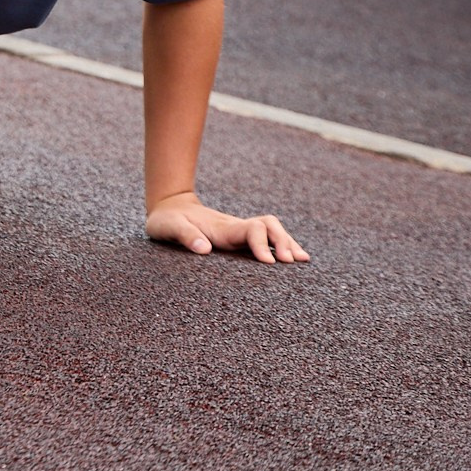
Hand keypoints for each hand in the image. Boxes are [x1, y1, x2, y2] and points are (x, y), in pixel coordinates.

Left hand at [146, 192, 309, 263]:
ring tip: (303, 260)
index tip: (268, 262)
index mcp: (222, 228)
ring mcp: (239, 231)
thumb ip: (185, 236)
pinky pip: (267, 239)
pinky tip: (295, 257)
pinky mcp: (239, 238)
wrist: (169, 207)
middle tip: (292, 262)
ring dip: (288, 242)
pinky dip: (283, 246)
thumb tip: (204, 249)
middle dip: (283, 241)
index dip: (261, 244)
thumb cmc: (166, 220)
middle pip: (269, 226)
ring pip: (272, 230)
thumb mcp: (167, 227)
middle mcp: (235, 228)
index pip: (251, 229)